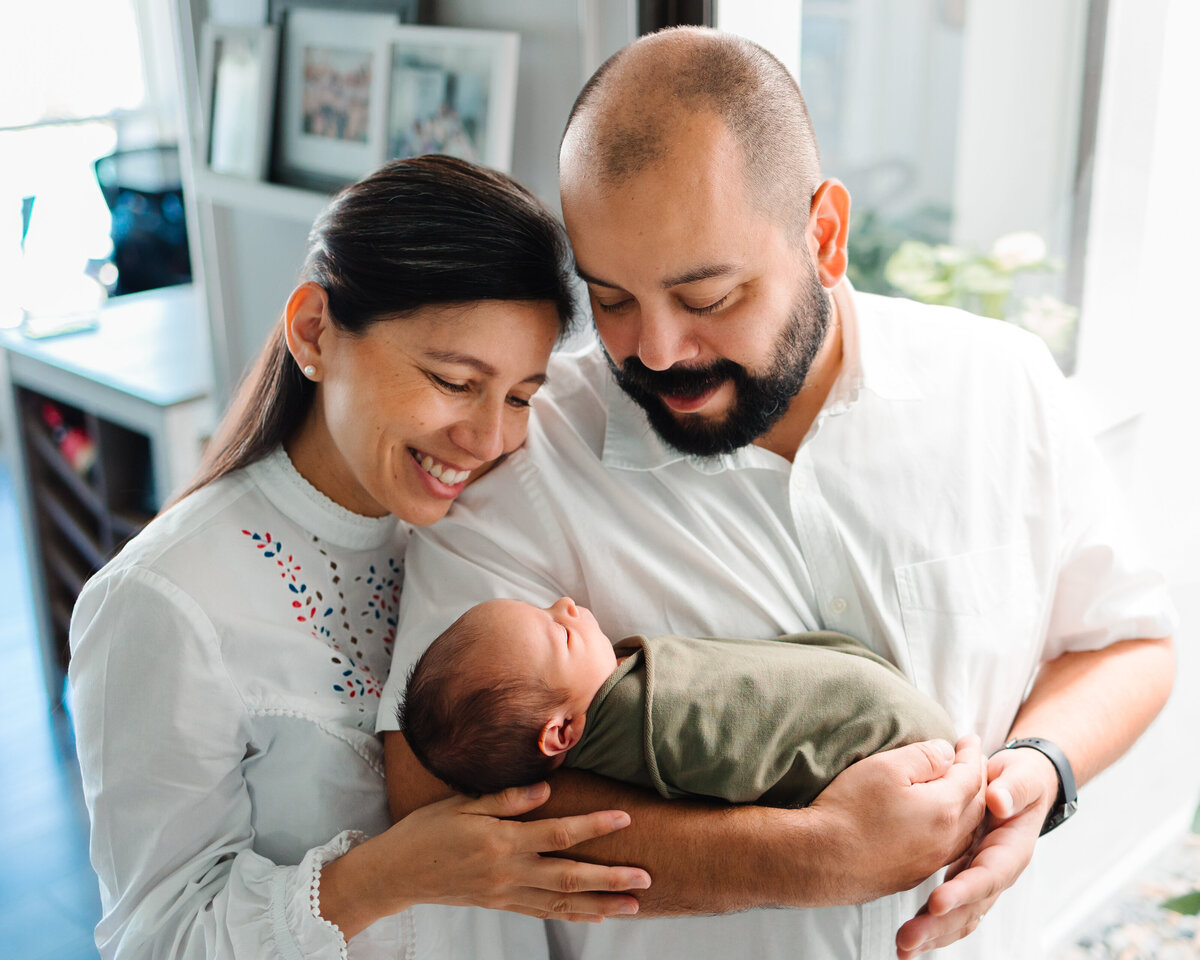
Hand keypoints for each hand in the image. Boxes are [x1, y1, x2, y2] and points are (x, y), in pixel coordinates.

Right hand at [321, 782, 651, 937]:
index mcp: (502, 841)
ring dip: (601, 904)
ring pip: (562, 903)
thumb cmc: (427, 831)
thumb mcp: (461, 804)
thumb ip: (505, 798)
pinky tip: (596, 917)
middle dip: (610, 878)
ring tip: (634, 904)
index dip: (593, 826)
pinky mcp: (501, 905)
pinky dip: (572, 917)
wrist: (397, 873)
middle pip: (570, 877)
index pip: (558, 833)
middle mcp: (509, 872)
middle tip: (645, 878)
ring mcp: (506, 893)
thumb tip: (545, 789)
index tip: (624, 818)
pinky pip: (544, 913)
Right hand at [808, 735, 985, 903]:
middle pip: (975, 804)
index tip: (970, 739)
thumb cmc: (850, 810)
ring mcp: (930, 862)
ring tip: (963, 789)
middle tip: (971, 760)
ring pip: (966, 831)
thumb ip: (924, 756)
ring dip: (970, 806)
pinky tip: (943, 824)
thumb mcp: (885, 768)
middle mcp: (946, 840)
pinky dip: (956, 830)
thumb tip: (947, 753)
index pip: (971, 776)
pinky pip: (949, 850)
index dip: (971, 754)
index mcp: (944, 809)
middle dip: (977, 779)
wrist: (820, 860)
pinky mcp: (913, 876)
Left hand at [894, 745, 1058, 956]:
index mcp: (1011, 850)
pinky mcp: (964, 879)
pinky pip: (950, 910)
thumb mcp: (1022, 777)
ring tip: (903, 947)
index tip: (937, 902)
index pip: (989, 875)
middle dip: (940, 925)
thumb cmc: (1019, 781)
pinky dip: (931, 926)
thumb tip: (999, 801)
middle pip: (971, 907)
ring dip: (932, 933)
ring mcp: (979, 879)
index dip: (965, 891)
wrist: (1016, 786)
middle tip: (908, 938)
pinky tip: (909, 941)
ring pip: (959, 916)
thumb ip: (1014, 788)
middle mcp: (996, 872)